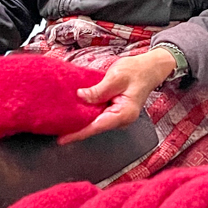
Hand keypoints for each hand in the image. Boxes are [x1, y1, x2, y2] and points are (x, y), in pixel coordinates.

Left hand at [58, 48, 177, 143]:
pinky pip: (98, 114)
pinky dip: (87, 112)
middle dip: (76, 128)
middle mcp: (121, 119)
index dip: (78, 133)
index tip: (63, 139)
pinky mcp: (114, 111)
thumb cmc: (137, 71)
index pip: (97, 127)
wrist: (150, 68)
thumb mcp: (116, 77)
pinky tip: (76, 110)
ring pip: (95, 121)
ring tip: (63, 120)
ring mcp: (118, 116)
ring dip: (81, 120)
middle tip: (56, 128)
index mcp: (124, 114)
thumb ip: (98, 90)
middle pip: (94, 127)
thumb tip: (80, 97)